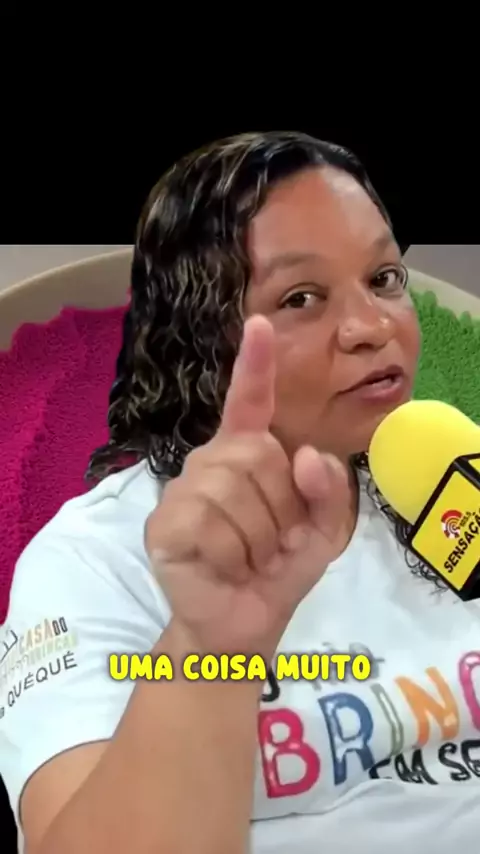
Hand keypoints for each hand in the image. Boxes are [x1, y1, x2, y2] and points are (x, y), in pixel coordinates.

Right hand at [145, 315, 348, 658]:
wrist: (243, 626)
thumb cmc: (279, 572)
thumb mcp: (324, 531)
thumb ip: (328, 491)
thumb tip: (305, 456)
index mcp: (248, 456)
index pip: (250, 402)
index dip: (256, 364)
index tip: (259, 323)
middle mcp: (211, 462)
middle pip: (258, 453)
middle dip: (282, 508)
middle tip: (274, 543)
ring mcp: (183, 490)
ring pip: (235, 490)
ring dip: (260, 538)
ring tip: (251, 559)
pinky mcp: (164, 522)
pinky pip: (211, 523)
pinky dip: (234, 556)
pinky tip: (225, 568)